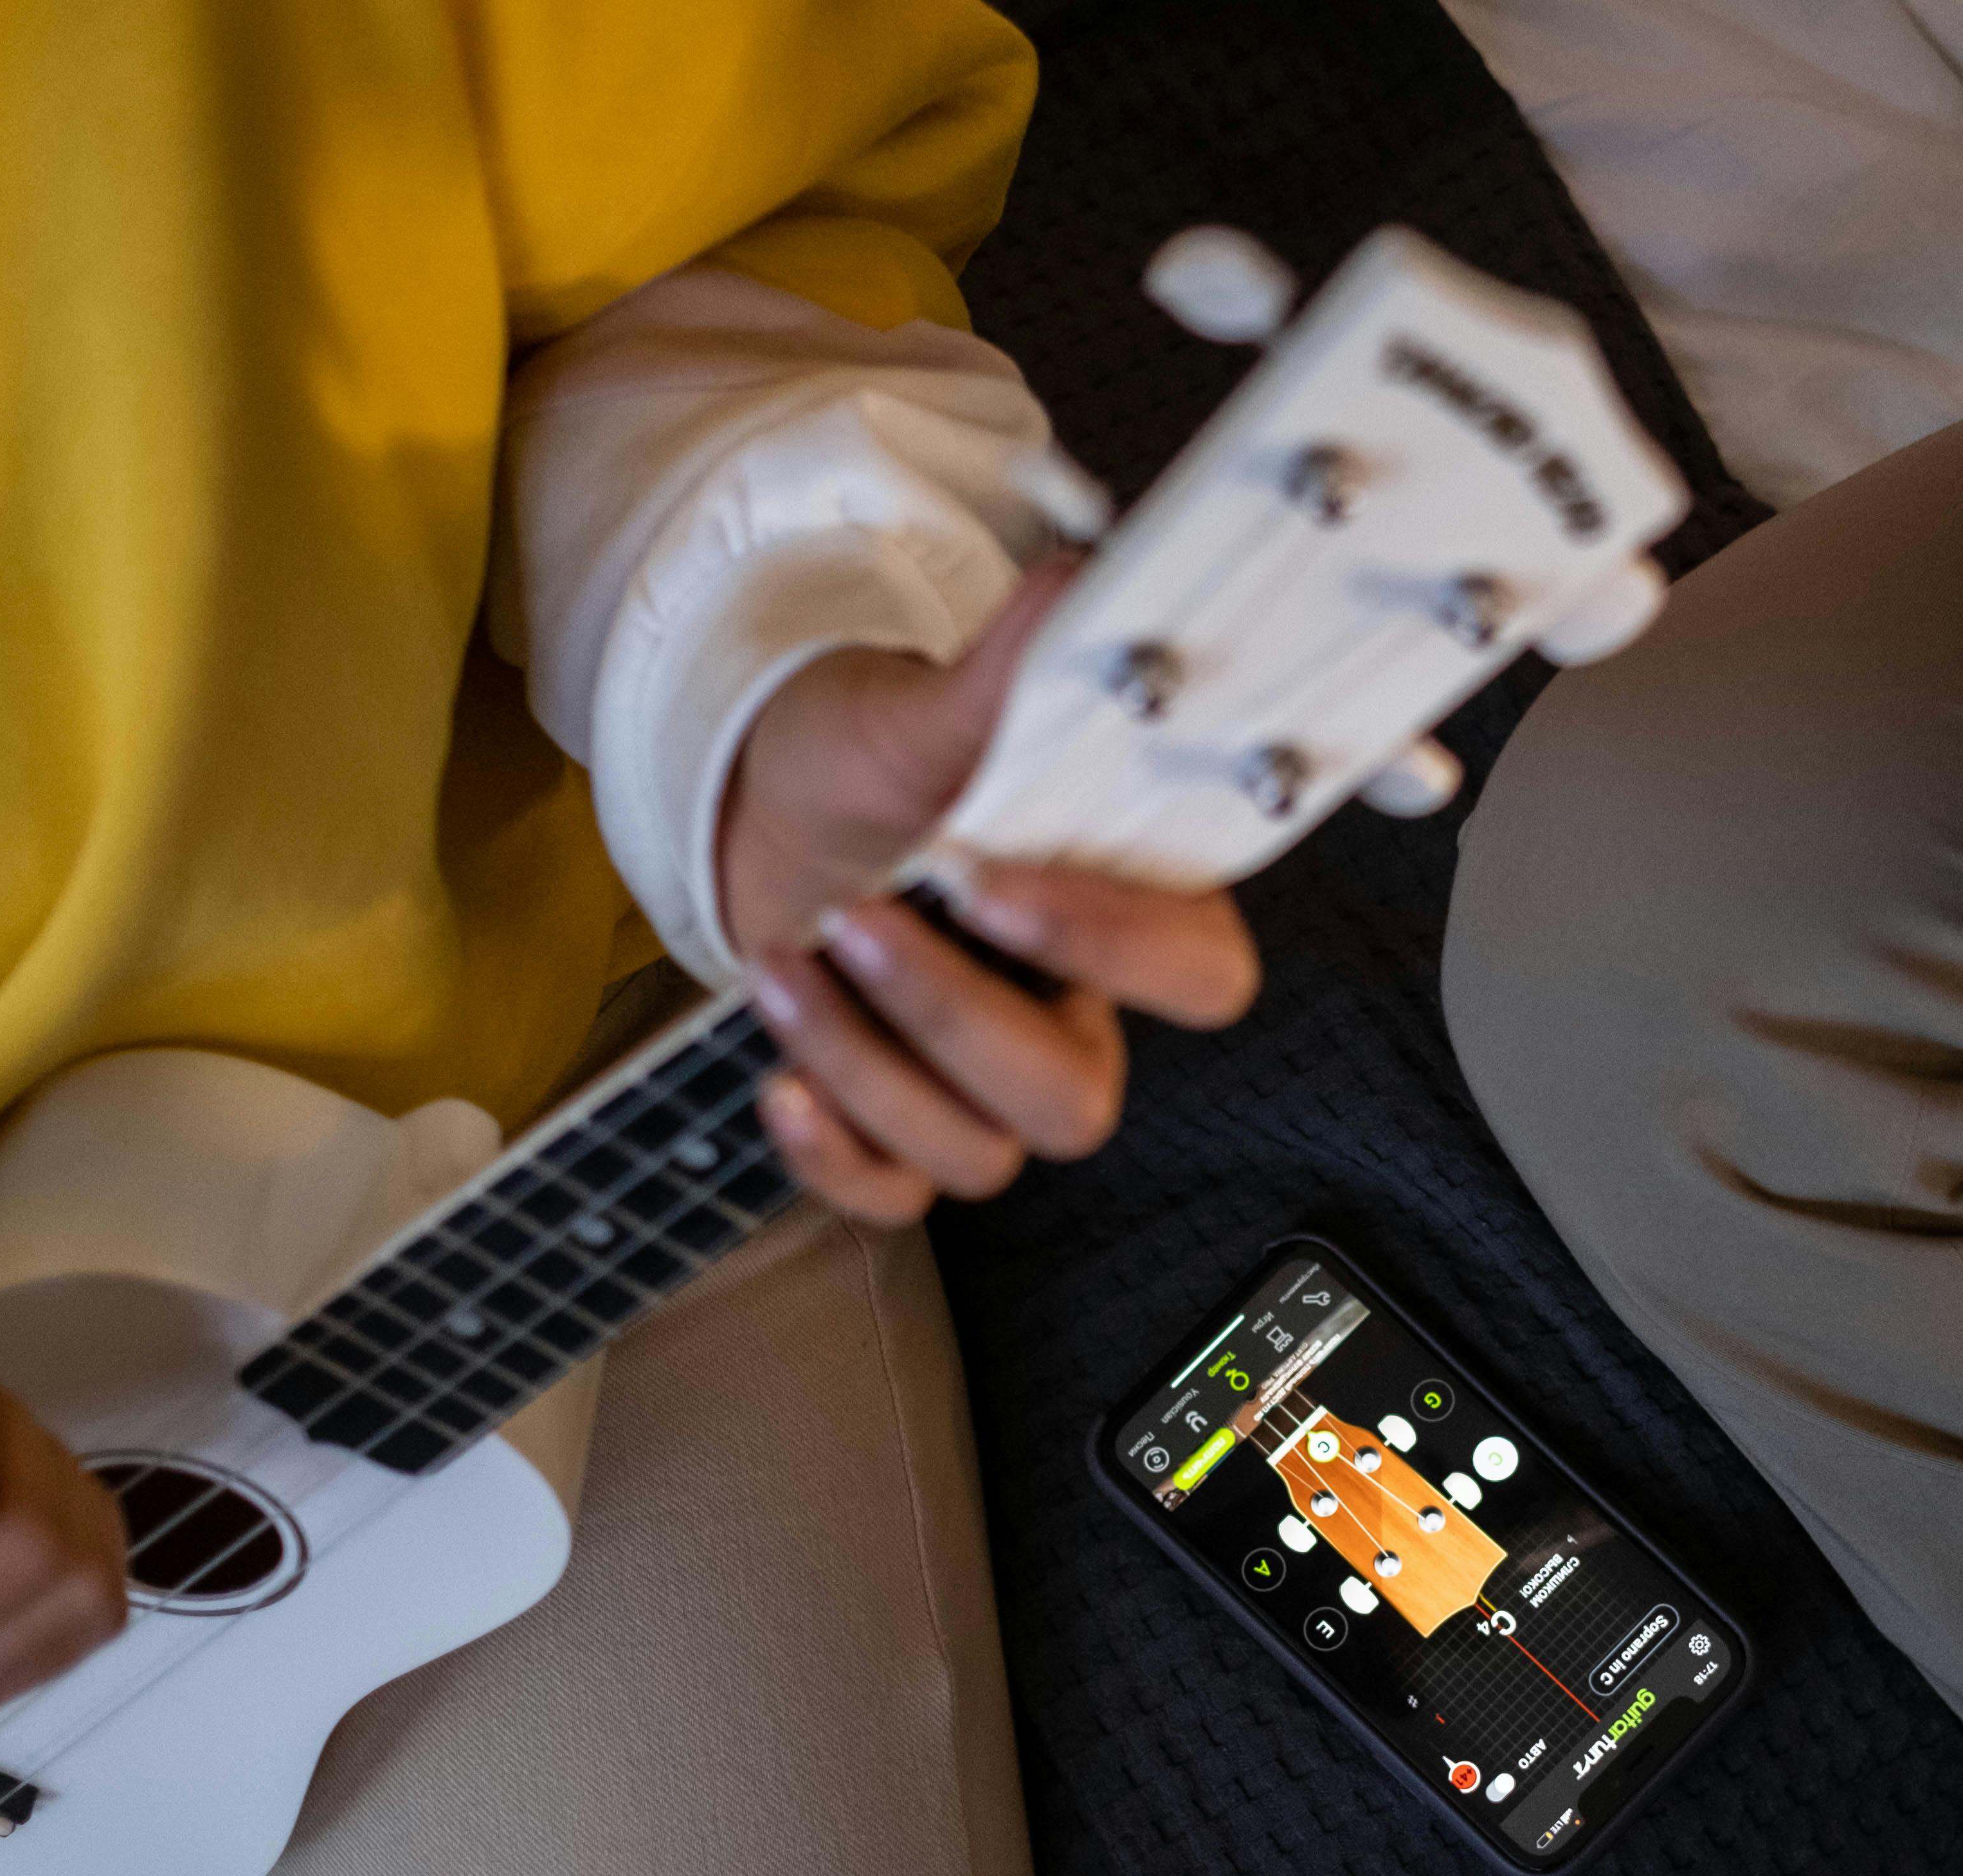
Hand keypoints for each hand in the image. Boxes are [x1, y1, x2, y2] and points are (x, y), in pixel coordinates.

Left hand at [716, 559, 1260, 1224]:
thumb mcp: (929, 711)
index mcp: (1124, 916)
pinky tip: (776, 1084)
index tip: (988, 873)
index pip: (1201, 976)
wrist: (761, 808)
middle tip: (861, 918)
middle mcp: (1072, 1013)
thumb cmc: (869, 762)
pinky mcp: (897, 1125)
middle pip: (1078, 1100)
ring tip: (784, 960)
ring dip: (864, 1064)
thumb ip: (1018, 666)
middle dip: (954, 1022)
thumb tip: (1083, 588)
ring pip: (979, 1153)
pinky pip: (897, 1201)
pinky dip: (833, 1155)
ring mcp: (984, 1084)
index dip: (1114, 946)